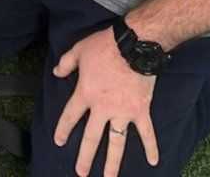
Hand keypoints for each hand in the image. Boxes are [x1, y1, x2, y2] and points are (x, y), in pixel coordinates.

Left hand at [53, 28, 157, 176]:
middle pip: (91, 137)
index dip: (63, 129)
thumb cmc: (104, 46)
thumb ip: (66, 63)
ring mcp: (123, 112)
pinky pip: (146, 133)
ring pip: (116, 142)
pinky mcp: (141, 111)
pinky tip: (153, 162)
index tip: (59, 141)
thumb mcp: (78, 50)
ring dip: (112, 162)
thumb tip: (56, 73)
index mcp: (86, 93)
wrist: (134, 45)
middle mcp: (102, 108)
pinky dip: (151, 147)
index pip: (71, 115)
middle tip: (80, 173)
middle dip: (85, 157)